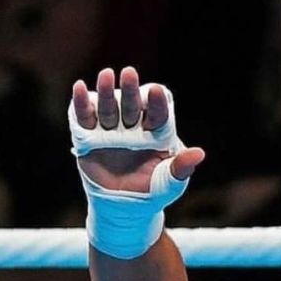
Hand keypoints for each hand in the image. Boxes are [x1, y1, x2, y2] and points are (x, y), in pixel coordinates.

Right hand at [72, 67, 204, 191]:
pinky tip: (80, 88)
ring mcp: (111, 130)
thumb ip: (182, 167)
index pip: (158, 115)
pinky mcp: (88, 136)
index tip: (157, 90)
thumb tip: (199, 153)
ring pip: (109, 108)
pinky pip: (85, 118)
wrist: (124, 208)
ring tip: (106, 75)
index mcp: (157, 134)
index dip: (157, 103)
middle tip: (129, 72)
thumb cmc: (153, 192)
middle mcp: (134, 127)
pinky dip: (82, 103)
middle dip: (131, 90)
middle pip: (133, 106)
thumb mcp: (170, 182)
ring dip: (107, 92)